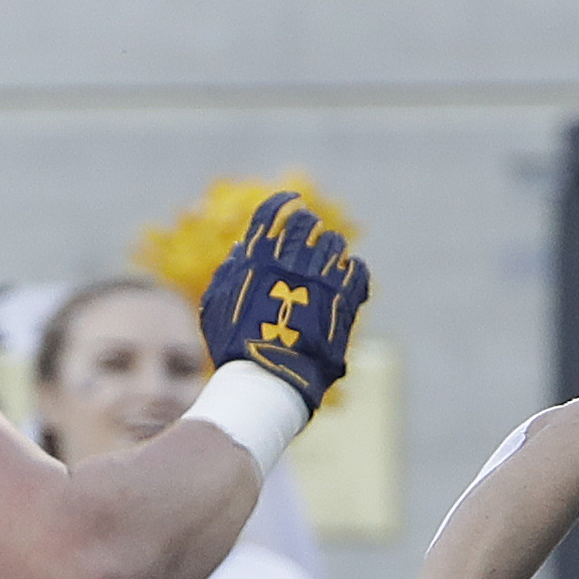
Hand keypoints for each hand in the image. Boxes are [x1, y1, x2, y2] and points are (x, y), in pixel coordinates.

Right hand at [200, 191, 368, 414]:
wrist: (269, 376)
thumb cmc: (236, 346)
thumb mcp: (219, 303)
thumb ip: (232, 272)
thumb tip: (242, 248)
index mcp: (256, 255)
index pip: (272, 212)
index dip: (284, 203)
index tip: (293, 201)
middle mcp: (289, 260)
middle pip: (307, 226)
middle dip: (309, 226)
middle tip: (312, 234)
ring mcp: (319, 279)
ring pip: (335, 245)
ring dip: (331, 249)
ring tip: (328, 260)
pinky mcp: (344, 300)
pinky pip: (358, 272)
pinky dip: (354, 271)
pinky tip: (349, 277)